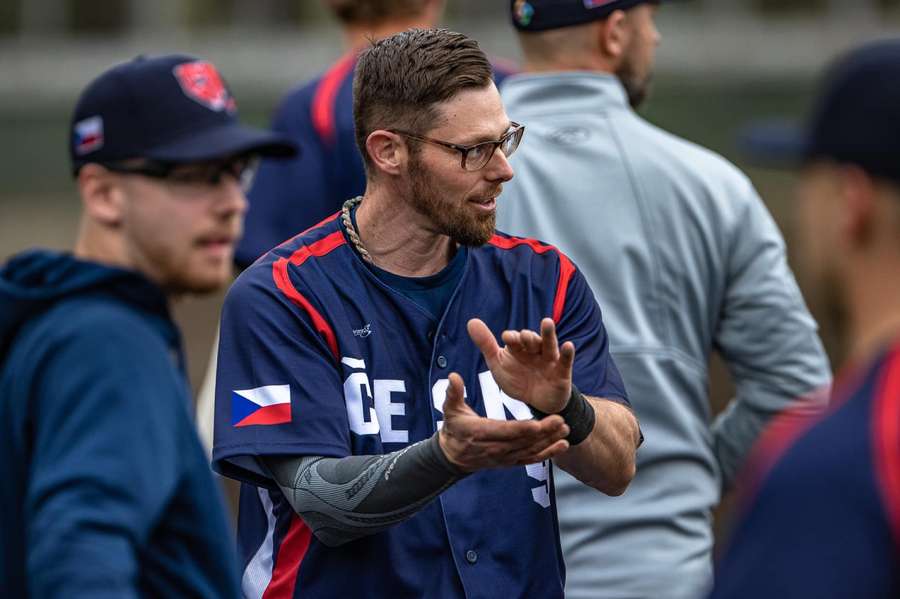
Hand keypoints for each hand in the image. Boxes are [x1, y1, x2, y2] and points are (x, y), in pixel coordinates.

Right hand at [439, 373, 569, 472]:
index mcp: (481, 433)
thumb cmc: (453, 428)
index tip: (538, 423)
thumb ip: (454, 393)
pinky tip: (563, 446)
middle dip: (543, 432)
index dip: (522, 428)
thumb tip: (454, 376)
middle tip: (561, 421)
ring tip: (566, 430)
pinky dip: (548, 453)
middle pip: (523, 441)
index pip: (505, 431)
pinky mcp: (511, 461)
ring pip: (530, 450)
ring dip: (549, 441)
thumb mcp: (450, 409)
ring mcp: (505, 456)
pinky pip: (531, 458)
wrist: (452, 457)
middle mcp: (495, 448)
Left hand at [467, 317, 573, 413]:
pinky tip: (568, 345)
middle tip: (524, 337)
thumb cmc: (517, 380)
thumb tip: (471, 321)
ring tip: (547, 322)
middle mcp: (534, 350)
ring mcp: (548, 360)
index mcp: (518, 348)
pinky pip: (565, 361)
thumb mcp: (498, 364)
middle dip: (527, 337)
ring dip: (547, 334)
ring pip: (548, 345)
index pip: (514, 339)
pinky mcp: (562, 372)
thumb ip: (486, 344)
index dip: (512, 338)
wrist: (537, 403)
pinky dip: (567, 353)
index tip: (508, 338)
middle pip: (531, 340)